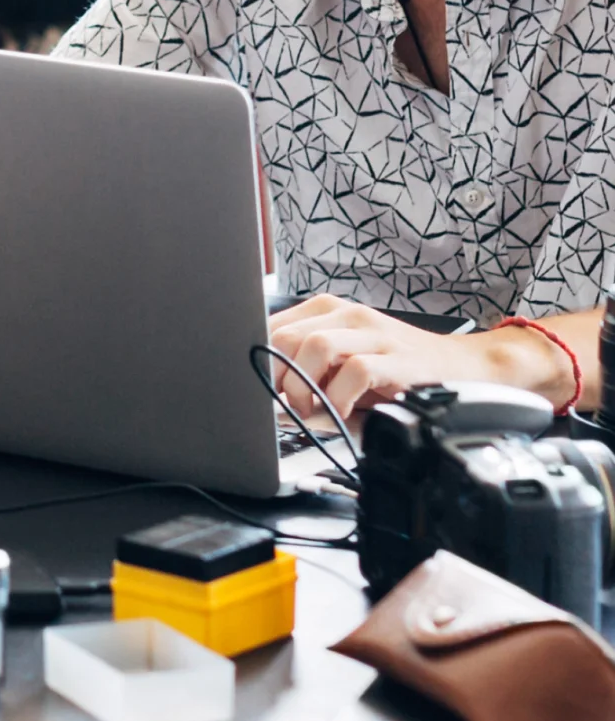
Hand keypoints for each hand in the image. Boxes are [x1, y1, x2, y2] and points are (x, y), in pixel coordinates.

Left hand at [268, 295, 573, 417]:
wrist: (462, 367)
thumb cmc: (398, 369)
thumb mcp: (346, 364)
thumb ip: (308, 375)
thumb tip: (268, 401)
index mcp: (328, 310)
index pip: (271, 326)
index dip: (258, 361)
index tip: (257, 390)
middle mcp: (348, 313)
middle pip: (286, 336)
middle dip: (279, 378)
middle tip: (290, 405)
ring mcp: (373, 331)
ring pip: (316, 347)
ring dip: (307, 387)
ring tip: (315, 409)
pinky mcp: (396, 356)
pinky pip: (355, 371)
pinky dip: (342, 397)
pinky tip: (346, 411)